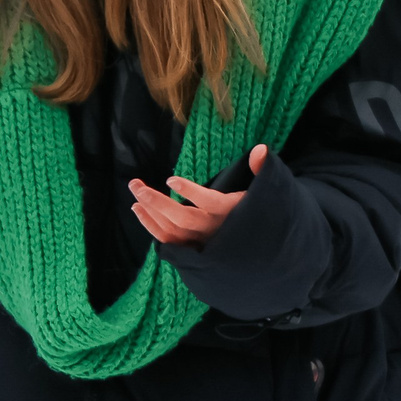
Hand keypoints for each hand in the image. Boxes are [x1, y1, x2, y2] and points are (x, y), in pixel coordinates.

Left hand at [129, 144, 267, 248]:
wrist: (258, 252)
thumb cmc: (257, 214)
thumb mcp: (264, 192)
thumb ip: (261, 170)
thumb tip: (261, 148)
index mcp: (231, 213)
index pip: (210, 203)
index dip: (191, 192)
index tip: (171, 179)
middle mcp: (215, 230)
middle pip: (183, 218)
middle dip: (157, 202)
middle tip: (137, 185)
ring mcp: (202, 241)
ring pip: (172, 230)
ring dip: (150, 211)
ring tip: (136, 191)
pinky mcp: (192, 248)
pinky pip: (167, 240)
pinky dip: (151, 226)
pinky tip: (138, 210)